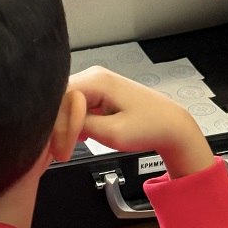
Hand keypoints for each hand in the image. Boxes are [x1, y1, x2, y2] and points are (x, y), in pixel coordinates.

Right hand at [68, 66, 214, 178]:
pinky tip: (78, 137)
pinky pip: (75, 105)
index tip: (61, 149)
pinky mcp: (98, 93)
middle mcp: (94, 75)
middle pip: (59, 99)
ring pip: (65, 103)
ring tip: (68, 147)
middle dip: (57, 126)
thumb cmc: (149, 127)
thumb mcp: (112, 133)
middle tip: (61, 152)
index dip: (56, 125)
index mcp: (97, 79)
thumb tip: (56, 123)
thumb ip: (80, 126)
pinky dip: (73, 123)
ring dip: (64, 126)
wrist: (171, 125)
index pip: (59, 98)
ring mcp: (96, 82)